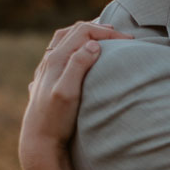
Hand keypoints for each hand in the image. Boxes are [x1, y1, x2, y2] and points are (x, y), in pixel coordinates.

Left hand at [18, 20, 131, 169]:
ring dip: (86, 34)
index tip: (129, 40)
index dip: (107, 32)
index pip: (84, 32)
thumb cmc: (56, 119)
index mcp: (57, 60)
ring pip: (66, 39)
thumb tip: (94, 46)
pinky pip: (62, 51)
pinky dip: (77, 45)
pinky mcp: (50, 79)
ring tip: (104, 37)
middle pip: (74, 31)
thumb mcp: (68, 92)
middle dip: (99, 29)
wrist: (40, 139)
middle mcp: (50, 60)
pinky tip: (84, 54)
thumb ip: (78, 66)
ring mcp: (48, 69)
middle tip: (121, 35)